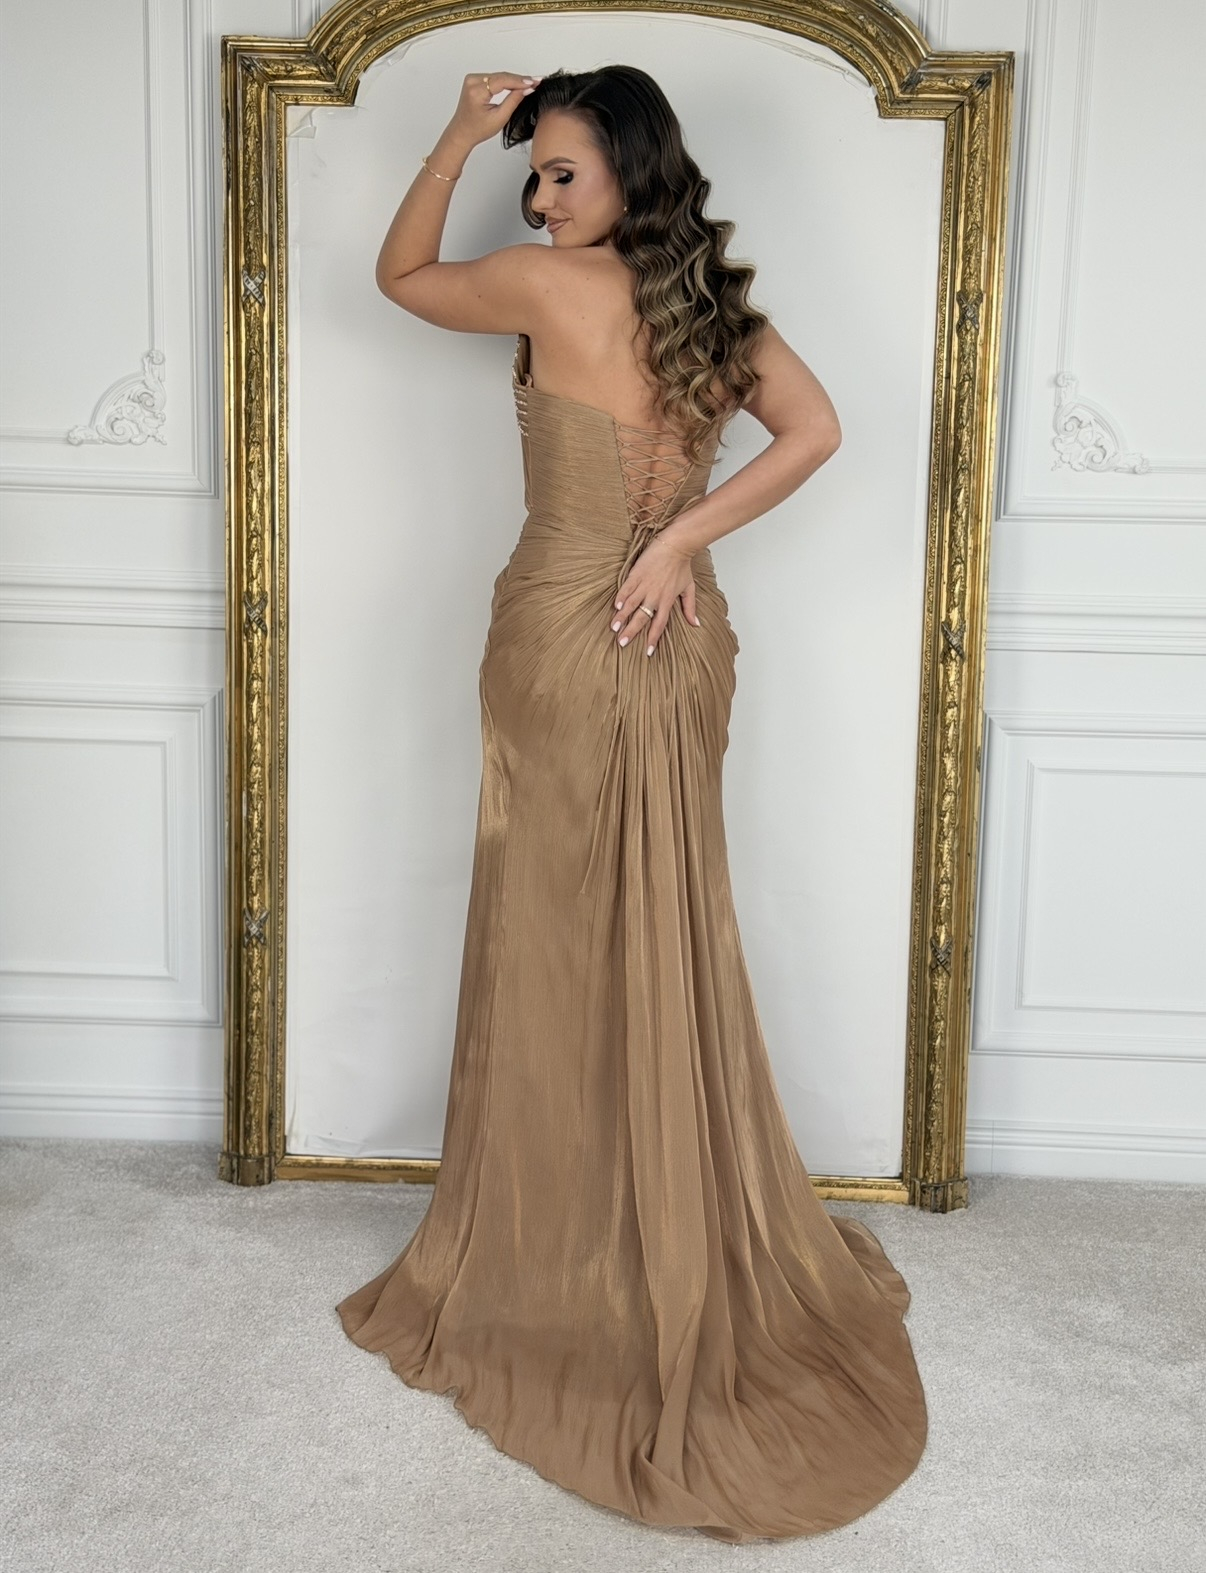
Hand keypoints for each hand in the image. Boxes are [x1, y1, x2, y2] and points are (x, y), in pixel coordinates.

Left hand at [443, 71, 541, 152]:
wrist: (462, 132)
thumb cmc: (477, 129)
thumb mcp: (499, 118)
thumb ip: (513, 101)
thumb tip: (527, 89)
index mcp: (476, 91)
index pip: (502, 81)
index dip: (520, 81)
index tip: (534, 82)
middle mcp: (472, 81)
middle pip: (501, 76)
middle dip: (519, 80)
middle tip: (536, 82)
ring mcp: (472, 78)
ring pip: (499, 75)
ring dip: (514, 79)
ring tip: (530, 83)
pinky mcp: (474, 79)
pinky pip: (494, 77)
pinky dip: (506, 80)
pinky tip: (516, 82)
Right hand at [611, 535, 701, 656]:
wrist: (675, 546)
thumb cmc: (682, 567)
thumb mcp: (689, 588)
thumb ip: (690, 608)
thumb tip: (696, 624)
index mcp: (667, 601)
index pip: (659, 625)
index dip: (653, 639)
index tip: (647, 652)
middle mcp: (655, 596)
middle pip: (642, 618)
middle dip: (631, 632)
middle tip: (622, 643)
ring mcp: (644, 585)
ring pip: (631, 605)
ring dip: (622, 617)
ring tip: (614, 628)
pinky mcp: (636, 574)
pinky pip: (627, 588)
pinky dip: (621, 597)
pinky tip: (615, 606)